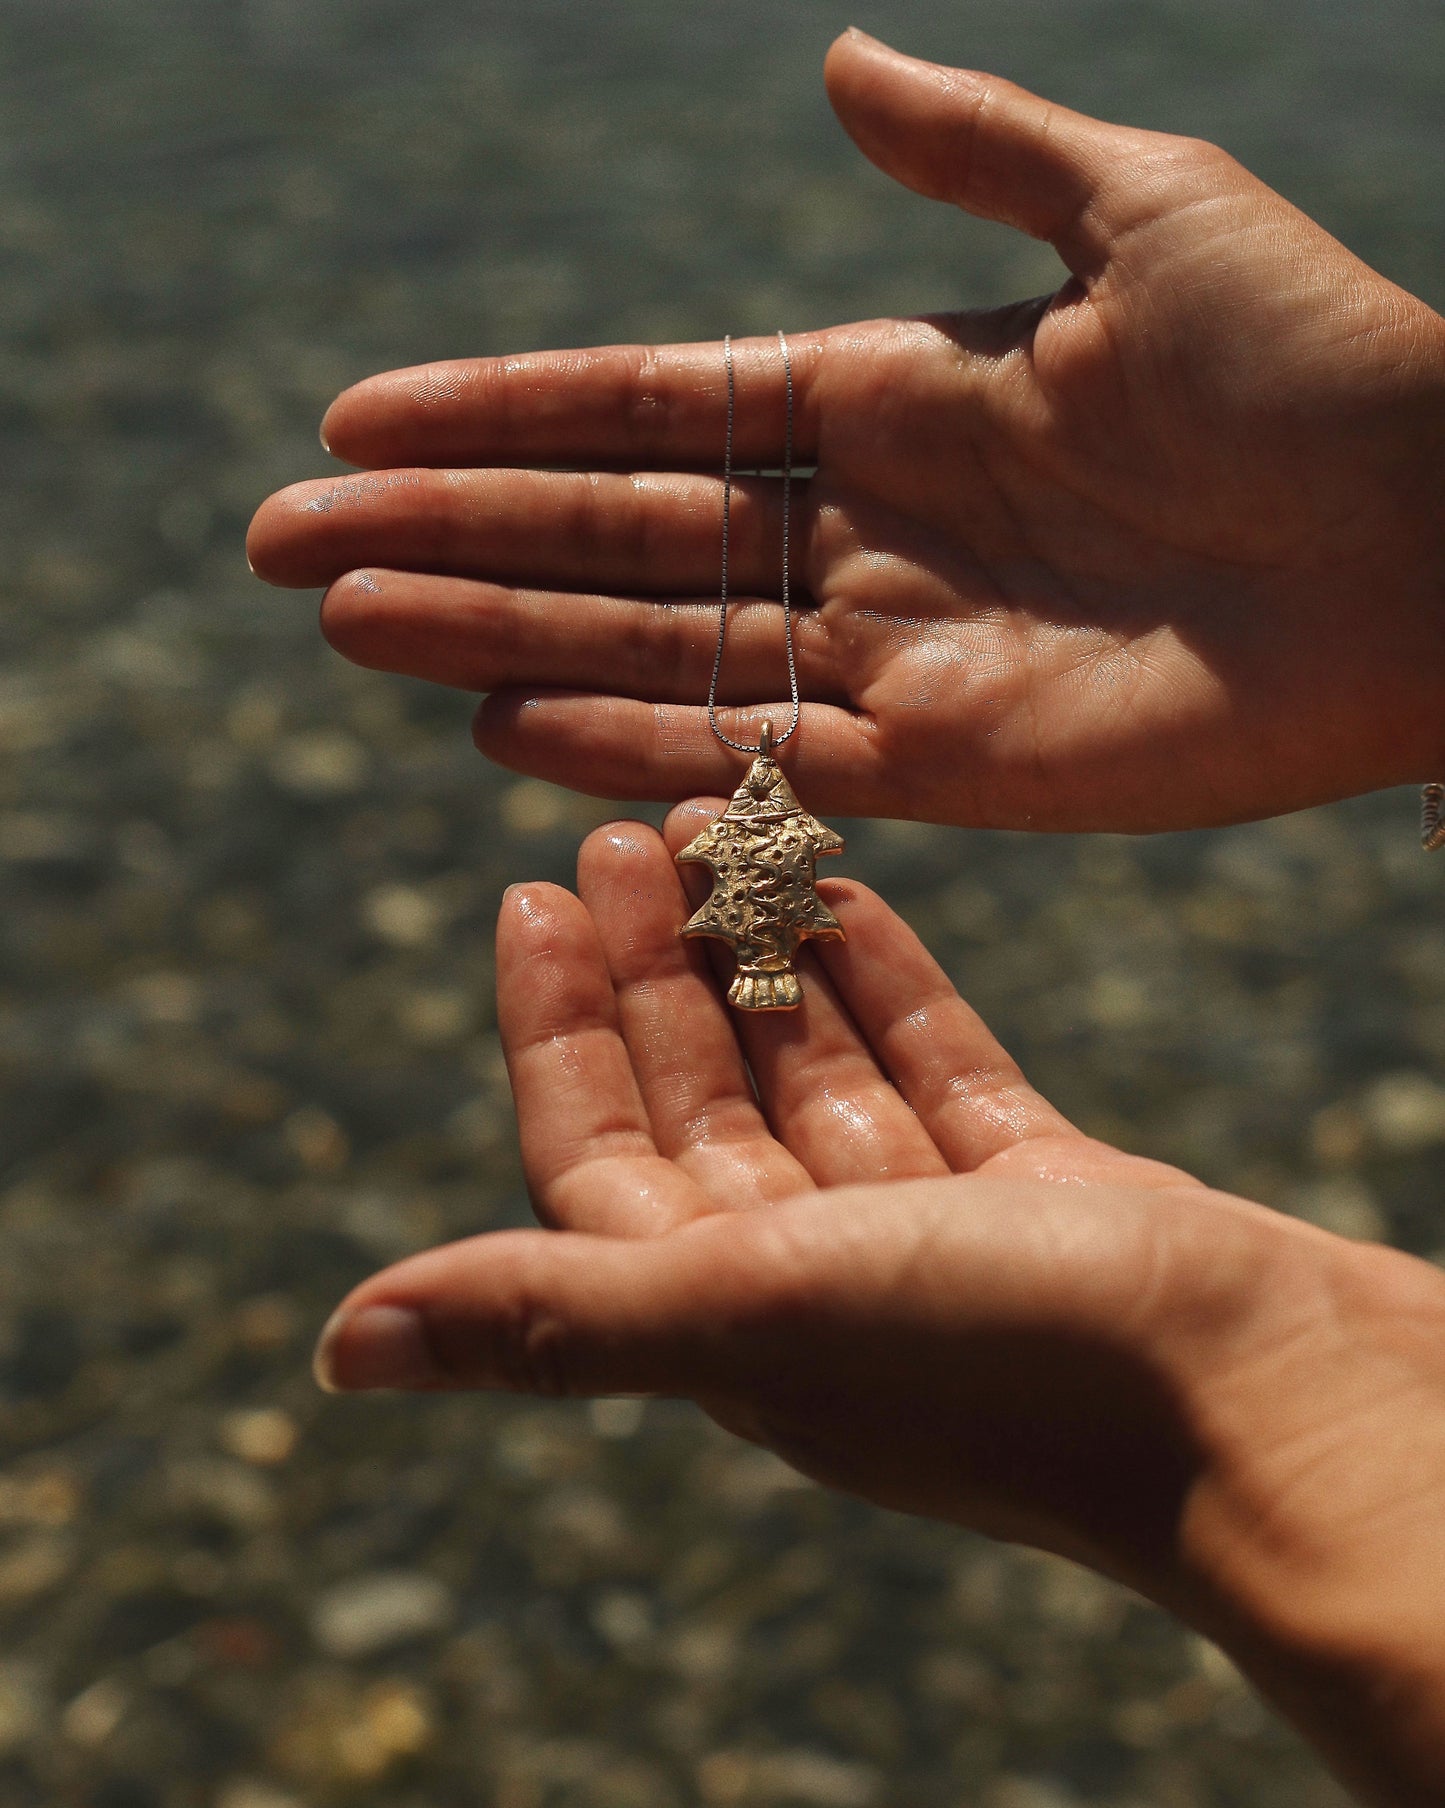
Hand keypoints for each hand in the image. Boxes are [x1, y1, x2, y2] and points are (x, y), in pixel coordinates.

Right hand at [246, 29, 1444, 832]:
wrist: (1438, 550)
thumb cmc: (1316, 364)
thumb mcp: (1141, 212)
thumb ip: (974, 151)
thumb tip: (834, 61)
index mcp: (889, 394)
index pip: (648, 406)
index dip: (504, 414)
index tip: (364, 417)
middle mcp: (862, 529)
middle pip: (612, 537)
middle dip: (451, 535)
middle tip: (290, 544)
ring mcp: (890, 654)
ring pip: (651, 649)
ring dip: (496, 638)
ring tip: (354, 626)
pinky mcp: (939, 769)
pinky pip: (753, 758)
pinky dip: (630, 747)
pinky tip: (502, 733)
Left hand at [317, 806, 1444, 1805]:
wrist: (1261, 1398)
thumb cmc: (1000, 1361)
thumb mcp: (746, 1316)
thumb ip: (549, 1321)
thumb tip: (339, 1347)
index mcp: (722, 1316)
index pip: (595, 1152)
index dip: (550, 1028)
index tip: (524, 894)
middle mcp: (811, 1280)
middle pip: (697, 1095)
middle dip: (649, 969)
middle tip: (617, 834)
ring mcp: (929, 1234)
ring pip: (812, 1067)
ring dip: (762, 958)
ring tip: (720, 830)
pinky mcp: (1033, 1188)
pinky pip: (929, 1062)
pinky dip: (882, 981)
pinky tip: (847, 892)